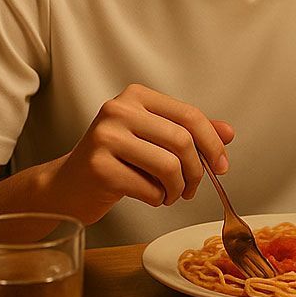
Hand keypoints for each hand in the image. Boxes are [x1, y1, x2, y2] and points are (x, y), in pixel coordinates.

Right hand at [49, 84, 233, 221]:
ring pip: (169, 166)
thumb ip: (189, 132)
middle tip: (192, 188)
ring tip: (170, 194)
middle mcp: (118, 110)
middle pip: (182, 141)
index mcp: (135, 97)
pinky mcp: (99, 167)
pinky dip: (158, 199)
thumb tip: (228, 133)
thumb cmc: (114, 161)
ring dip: (178, 189)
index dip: (212, 143)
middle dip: (196, 171)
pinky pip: (149, 189)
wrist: (67, 186)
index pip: (189, 115)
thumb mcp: (152, 139)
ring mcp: (106, 138)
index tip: (221, 166)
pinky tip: (150, 197)